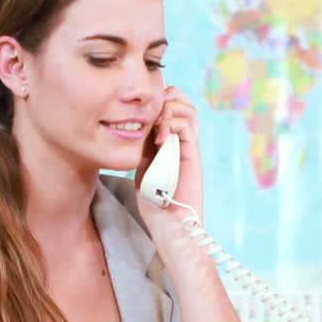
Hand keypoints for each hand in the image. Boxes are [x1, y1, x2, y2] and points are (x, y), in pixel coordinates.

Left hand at [135, 85, 202, 224]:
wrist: (170, 224)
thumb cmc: (155, 203)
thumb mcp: (142, 168)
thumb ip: (141, 149)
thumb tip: (128, 129)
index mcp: (169, 141)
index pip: (170, 105)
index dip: (157, 101)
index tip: (139, 110)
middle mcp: (182, 140)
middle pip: (183, 101)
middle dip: (166, 98)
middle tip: (150, 112)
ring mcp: (189, 146)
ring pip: (188, 109)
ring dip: (169, 109)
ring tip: (157, 125)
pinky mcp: (193, 155)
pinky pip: (187, 126)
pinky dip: (172, 125)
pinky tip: (159, 140)